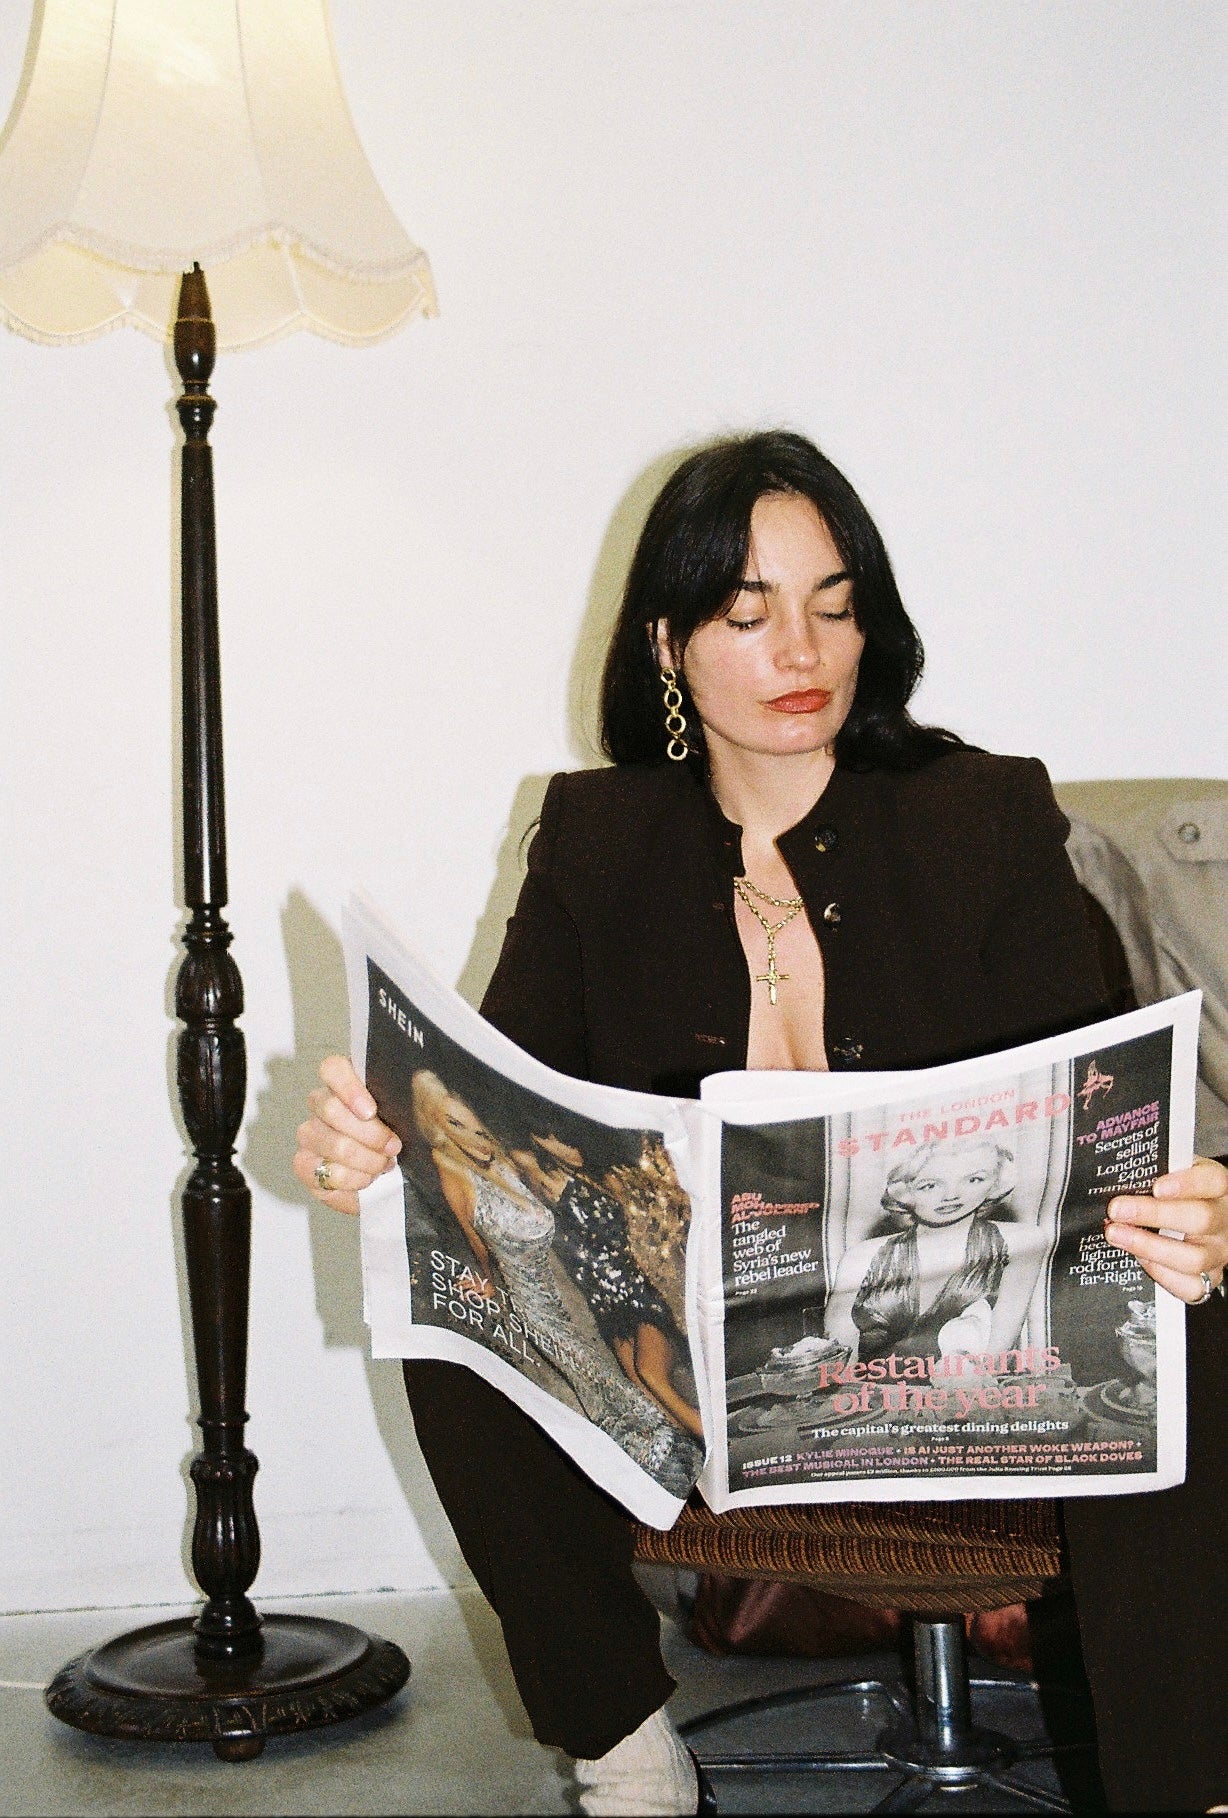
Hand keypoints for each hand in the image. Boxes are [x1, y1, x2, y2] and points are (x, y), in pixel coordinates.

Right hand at [293, 1055, 401, 1216]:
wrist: (389, 1181)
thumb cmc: (396, 1140)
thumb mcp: (404, 1117)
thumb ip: (403, 1101)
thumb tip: (424, 1087)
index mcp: (345, 1083)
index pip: (332, 1069)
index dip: (349, 1088)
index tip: (372, 1111)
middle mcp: (321, 1104)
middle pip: (331, 1109)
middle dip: (370, 1134)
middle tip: (393, 1147)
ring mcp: (310, 1134)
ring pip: (333, 1142)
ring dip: (366, 1160)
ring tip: (384, 1166)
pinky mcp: (304, 1164)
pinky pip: (326, 1171)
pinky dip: (353, 1179)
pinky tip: (367, 1180)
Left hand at [1104, 1158, 1227, 1304]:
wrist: (1199, 1218)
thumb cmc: (1180, 1194)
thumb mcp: (1174, 1173)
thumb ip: (1156, 1171)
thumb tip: (1119, 1175)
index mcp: (1218, 1188)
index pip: (1212, 1181)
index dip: (1186, 1184)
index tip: (1157, 1187)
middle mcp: (1223, 1221)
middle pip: (1201, 1219)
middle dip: (1154, 1215)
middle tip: (1117, 1210)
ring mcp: (1219, 1252)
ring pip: (1194, 1258)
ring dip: (1148, 1247)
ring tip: (1116, 1234)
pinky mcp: (1210, 1277)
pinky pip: (1190, 1285)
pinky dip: (1161, 1273)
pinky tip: (1139, 1258)